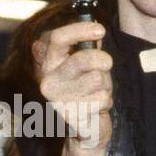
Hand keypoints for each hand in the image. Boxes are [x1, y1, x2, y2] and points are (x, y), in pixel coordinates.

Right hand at [36, 21, 112, 149]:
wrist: (86, 129)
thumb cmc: (87, 91)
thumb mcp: (87, 65)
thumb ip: (89, 46)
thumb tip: (95, 27)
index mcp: (49, 64)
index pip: (56, 39)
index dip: (79, 29)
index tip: (100, 30)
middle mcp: (49, 80)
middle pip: (82, 58)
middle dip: (102, 60)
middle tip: (105, 66)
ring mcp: (59, 99)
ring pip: (96, 78)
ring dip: (105, 84)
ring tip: (97, 91)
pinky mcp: (72, 115)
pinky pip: (102, 97)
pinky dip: (106, 100)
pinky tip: (97, 106)